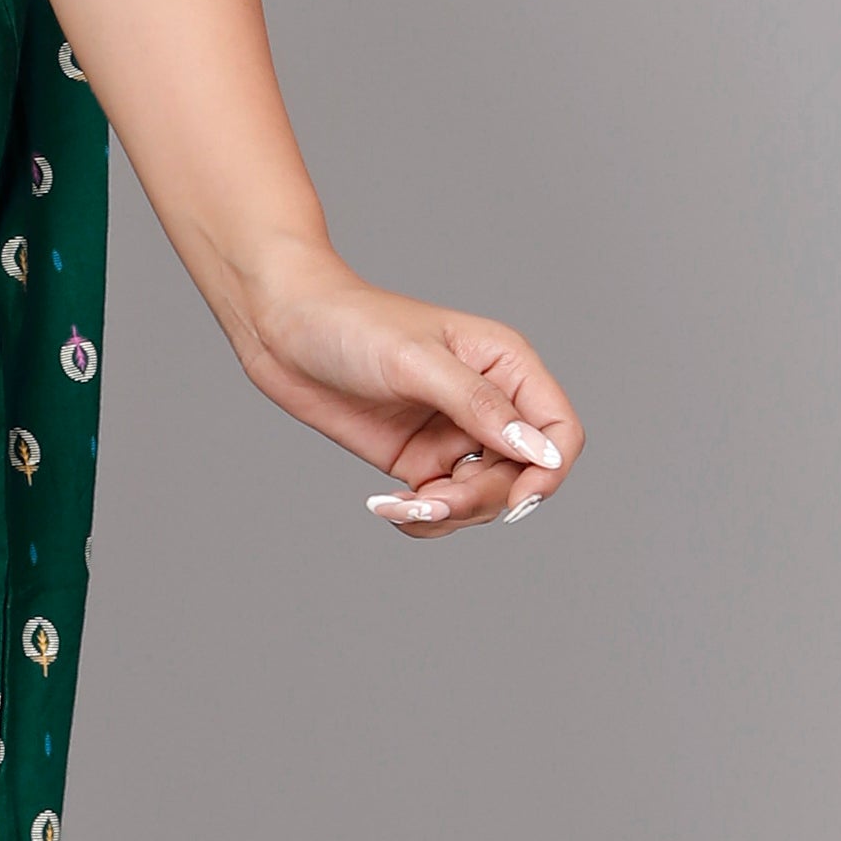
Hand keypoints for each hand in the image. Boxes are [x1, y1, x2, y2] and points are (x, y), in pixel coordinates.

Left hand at [236, 247, 583, 535]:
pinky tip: (385, 506)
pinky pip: (442, 504)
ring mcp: (453, 434)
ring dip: (449, 513)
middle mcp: (489, 402)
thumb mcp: (417, 361)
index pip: (559, 430)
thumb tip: (537, 451)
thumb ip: (478, 405)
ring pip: (483, 498)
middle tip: (429, 500)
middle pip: (523, 476)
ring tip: (399, 506)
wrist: (281, 328)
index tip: (518, 499)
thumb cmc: (351, 324)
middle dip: (482, 498)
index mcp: (506, 365)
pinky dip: (422, 516)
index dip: (550, 471)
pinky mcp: (418, 458)